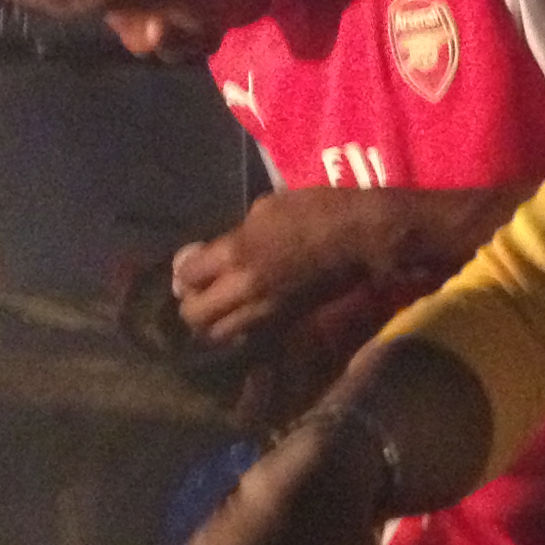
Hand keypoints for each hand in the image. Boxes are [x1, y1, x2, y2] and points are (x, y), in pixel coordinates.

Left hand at [170, 191, 388, 344]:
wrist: (359, 237)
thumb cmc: (315, 210)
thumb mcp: (266, 208)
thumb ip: (236, 234)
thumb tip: (220, 250)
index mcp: (236, 252)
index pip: (188, 276)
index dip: (184, 272)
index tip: (190, 266)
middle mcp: (244, 287)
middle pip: (195, 316)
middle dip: (190, 305)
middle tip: (198, 293)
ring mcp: (265, 310)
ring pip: (219, 335)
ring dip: (212, 324)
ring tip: (219, 308)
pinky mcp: (285, 322)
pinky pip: (248, 336)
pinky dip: (239, 329)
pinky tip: (244, 314)